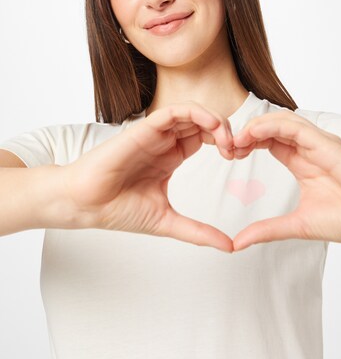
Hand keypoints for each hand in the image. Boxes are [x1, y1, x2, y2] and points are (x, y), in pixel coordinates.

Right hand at [61, 103, 234, 251]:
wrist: (87, 205)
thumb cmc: (119, 210)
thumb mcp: (168, 221)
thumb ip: (199, 231)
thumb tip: (229, 246)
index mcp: (171, 157)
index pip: (205, 137)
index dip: (225, 142)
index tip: (236, 157)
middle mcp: (165, 142)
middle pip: (202, 122)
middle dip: (225, 130)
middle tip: (236, 148)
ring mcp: (155, 134)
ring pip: (191, 112)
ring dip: (214, 119)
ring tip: (226, 138)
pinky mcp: (143, 129)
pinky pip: (173, 111)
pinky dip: (195, 112)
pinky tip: (211, 126)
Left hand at [232, 110, 340, 250]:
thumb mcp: (296, 225)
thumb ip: (267, 230)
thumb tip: (238, 242)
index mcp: (302, 161)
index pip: (270, 140)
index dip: (248, 142)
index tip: (230, 153)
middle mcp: (309, 147)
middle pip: (272, 127)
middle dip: (248, 132)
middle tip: (228, 144)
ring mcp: (318, 143)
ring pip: (282, 121)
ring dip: (257, 126)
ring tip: (238, 139)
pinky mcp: (326, 143)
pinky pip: (295, 126)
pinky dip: (271, 126)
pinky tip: (253, 133)